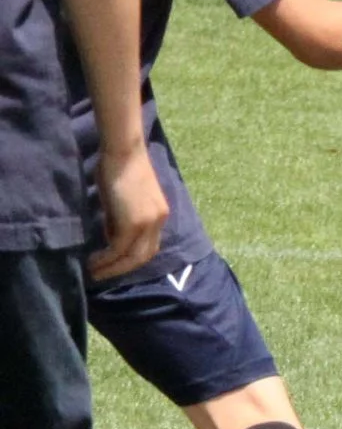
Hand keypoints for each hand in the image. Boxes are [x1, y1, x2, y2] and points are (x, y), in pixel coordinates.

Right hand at [88, 144, 167, 281]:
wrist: (123, 152)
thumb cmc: (119, 169)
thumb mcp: (124, 199)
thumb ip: (121, 218)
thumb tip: (111, 237)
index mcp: (159, 214)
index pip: (148, 245)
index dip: (131, 259)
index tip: (113, 265)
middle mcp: (158, 221)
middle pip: (143, 256)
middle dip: (122, 269)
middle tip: (101, 276)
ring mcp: (149, 223)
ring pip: (132, 257)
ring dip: (112, 268)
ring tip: (94, 273)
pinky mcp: (134, 223)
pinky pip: (119, 249)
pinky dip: (106, 258)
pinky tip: (93, 262)